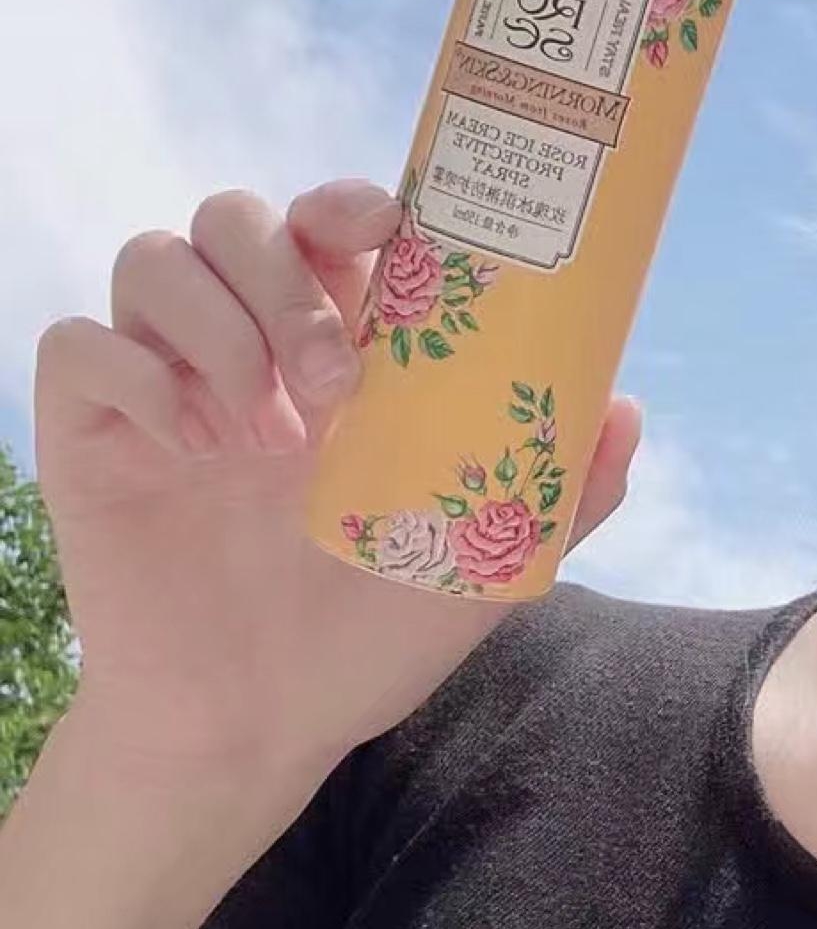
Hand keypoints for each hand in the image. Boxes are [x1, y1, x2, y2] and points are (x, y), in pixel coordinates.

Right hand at [33, 179, 643, 775]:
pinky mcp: (87, 430)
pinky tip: (190, 450)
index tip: (389, 232)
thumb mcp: (487, 567)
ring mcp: (164, 384)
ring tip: (263, 433)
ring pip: (154, 258)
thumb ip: (560, 491)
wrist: (261, 725)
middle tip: (335, 385)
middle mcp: (247, 348)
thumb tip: (626, 409)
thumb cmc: (371, 637)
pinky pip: (78, 343)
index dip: (351, 202)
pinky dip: (136, 377)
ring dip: (216, 323)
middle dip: (288, 279)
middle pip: (238, 219)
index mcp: (340, 353)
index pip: (331, 225)